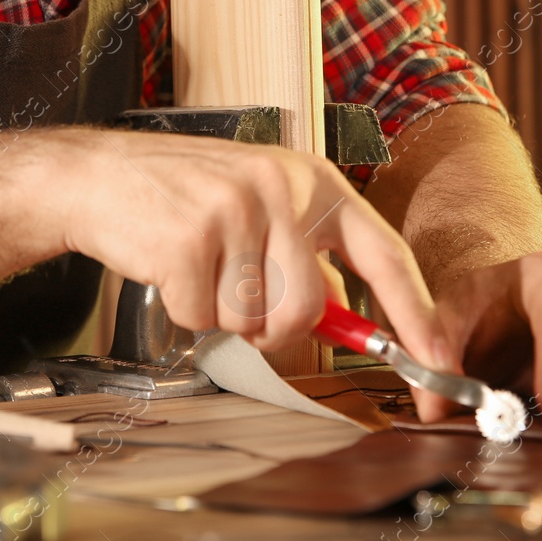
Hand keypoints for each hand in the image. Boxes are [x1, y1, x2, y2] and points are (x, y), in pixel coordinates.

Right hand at [52, 128, 454, 374]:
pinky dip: (183, 310)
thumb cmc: (184, 197)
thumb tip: (360, 324)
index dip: (417, 317)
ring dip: (222, 314)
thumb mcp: (262, 205)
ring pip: (255, 319)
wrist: (99, 175)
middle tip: (236, 294)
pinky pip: (204, 319)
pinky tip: (168, 266)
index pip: (387, 255)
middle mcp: (281, 187)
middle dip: (271, 324)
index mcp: (313, 180)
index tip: (442, 365)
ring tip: (198, 267)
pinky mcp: (190, 238)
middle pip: (310, 309)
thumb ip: (311, 255)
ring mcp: (235, 210)